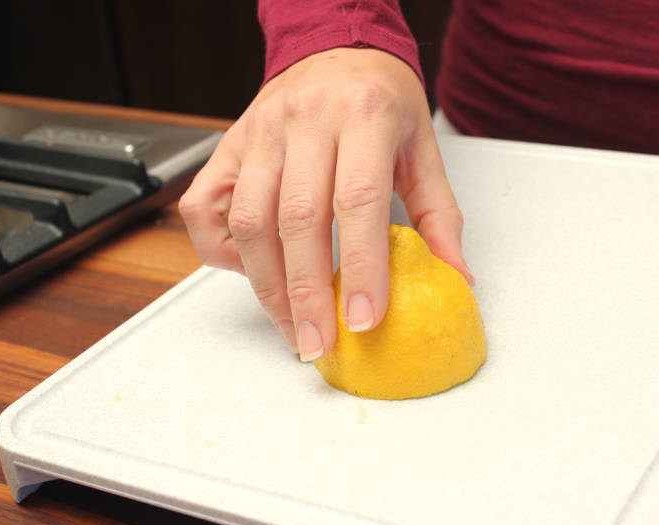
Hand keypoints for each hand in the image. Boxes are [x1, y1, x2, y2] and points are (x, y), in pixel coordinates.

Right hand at [179, 48, 470, 359]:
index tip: (364, 319)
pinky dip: (222, 251)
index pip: (358, 200)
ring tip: (293, 326)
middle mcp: (305, 119)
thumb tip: (455, 277)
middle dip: (306, 294)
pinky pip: (203, 207)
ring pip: (247, 221)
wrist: (335, 47)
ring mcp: (259, 132)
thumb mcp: (422, 148)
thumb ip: (438, 216)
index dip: (361, 266)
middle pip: (296, 219)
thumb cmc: (381, 99)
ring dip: (267, 286)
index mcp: (364, 115)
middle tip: (319, 343)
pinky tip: (254, 272)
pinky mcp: (228, 146)